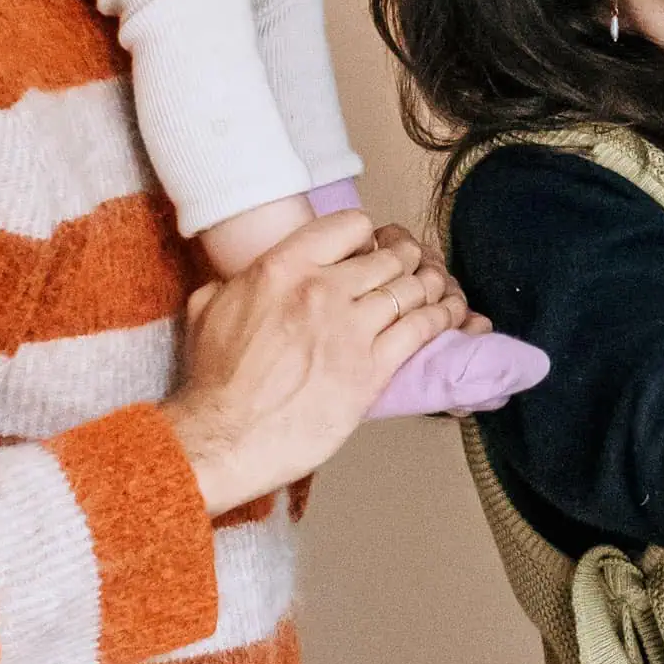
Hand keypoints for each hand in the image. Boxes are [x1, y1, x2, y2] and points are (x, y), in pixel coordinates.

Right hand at [162, 208, 470, 514]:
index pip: (350, 226)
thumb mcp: (210, 309)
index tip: (371, 245)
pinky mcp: (371, 370)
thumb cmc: (213, 382)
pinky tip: (453, 313)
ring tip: (439, 285)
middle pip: (390, 257)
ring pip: (413, 289)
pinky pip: (422, 329)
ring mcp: (351, 329)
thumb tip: (244, 277)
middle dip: (407, 257)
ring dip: (433, 285)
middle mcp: (323, 290)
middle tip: (413, 264)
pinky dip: (443, 317)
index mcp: (284, 267)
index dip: (367, 235)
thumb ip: (237, 282)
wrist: (223, 437)